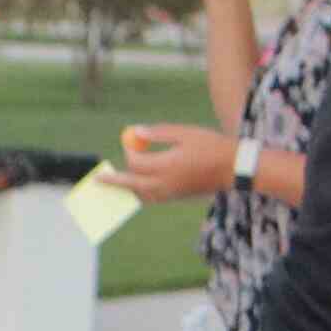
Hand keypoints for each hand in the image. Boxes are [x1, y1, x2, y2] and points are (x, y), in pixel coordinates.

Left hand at [112, 124, 234, 204]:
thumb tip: (136, 133)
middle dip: (114, 181)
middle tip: (96, 180)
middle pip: (131, 185)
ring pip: (141, 194)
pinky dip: (141, 192)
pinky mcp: (176, 198)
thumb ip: (159, 133)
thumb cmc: (211, 145)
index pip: (136, 163)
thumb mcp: (185, 133)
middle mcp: (165, 184)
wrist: (234, 168)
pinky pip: (152, 197)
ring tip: (113, 184)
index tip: (131, 140)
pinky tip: (135, 188)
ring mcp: (170, 194)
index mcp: (166, 166)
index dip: (130, 150)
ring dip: (128, 188)